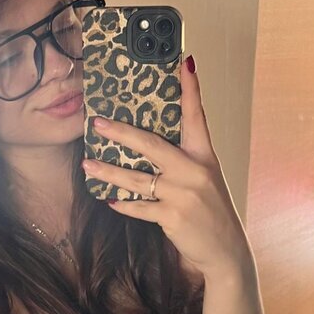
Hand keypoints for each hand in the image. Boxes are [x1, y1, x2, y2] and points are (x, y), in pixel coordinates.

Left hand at [81, 54, 253, 281]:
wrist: (226, 252)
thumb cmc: (212, 211)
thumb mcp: (206, 179)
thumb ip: (184, 161)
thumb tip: (150, 144)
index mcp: (205, 156)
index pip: (196, 116)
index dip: (191, 88)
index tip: (184, 62)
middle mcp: (195, 171)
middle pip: (152, 144)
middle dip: (121, 132)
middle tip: (97, 122)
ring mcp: (183, 194)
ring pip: (136, 178)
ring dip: (107, 171)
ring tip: (86, 163)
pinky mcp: (173, 217)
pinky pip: (139, 207)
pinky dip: (122, 203)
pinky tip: (107, 199)